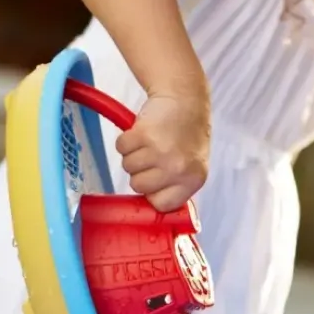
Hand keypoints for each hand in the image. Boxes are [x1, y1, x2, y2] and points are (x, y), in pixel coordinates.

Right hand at [115, 91, 209, 211]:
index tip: (158, 179)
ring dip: (134, 154)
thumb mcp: (192, 166)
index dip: (153, 192)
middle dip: (141, 171)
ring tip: (151, 142)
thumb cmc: (186, 135)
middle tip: (155, 154)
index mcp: (193, 180)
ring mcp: (160, 151)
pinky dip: (126, 140)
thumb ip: (176, 187)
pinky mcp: (144, 134)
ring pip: (127, 167)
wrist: (185, 100)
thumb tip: (153, 213)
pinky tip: (143, 132)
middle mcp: (178, 168)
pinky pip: (121, 148)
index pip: (160, 205)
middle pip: (138, 186)